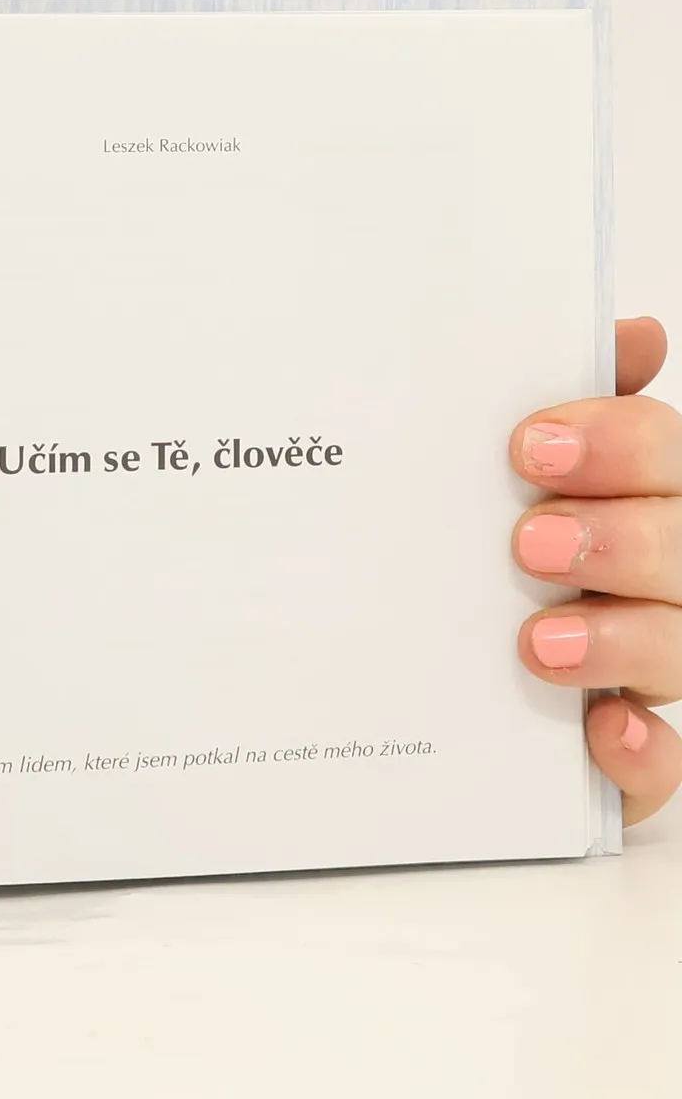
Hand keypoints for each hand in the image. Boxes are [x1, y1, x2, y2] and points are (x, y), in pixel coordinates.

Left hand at [514, 317, 681, 825]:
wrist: (439, 674)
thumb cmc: (513, 548)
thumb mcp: (534, 478)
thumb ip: (582, 410)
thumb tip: (633, 334)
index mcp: (652, 500)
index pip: (671, 456)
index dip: (620, 444)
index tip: (531, 444)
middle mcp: (670, 581)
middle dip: (620, 540)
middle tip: (528, 541)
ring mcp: (658, 666)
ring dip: (623, 640)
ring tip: (540, 638)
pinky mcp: (632, 755)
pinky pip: (662, 764)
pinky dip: (641, 750)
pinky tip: (603, 729)